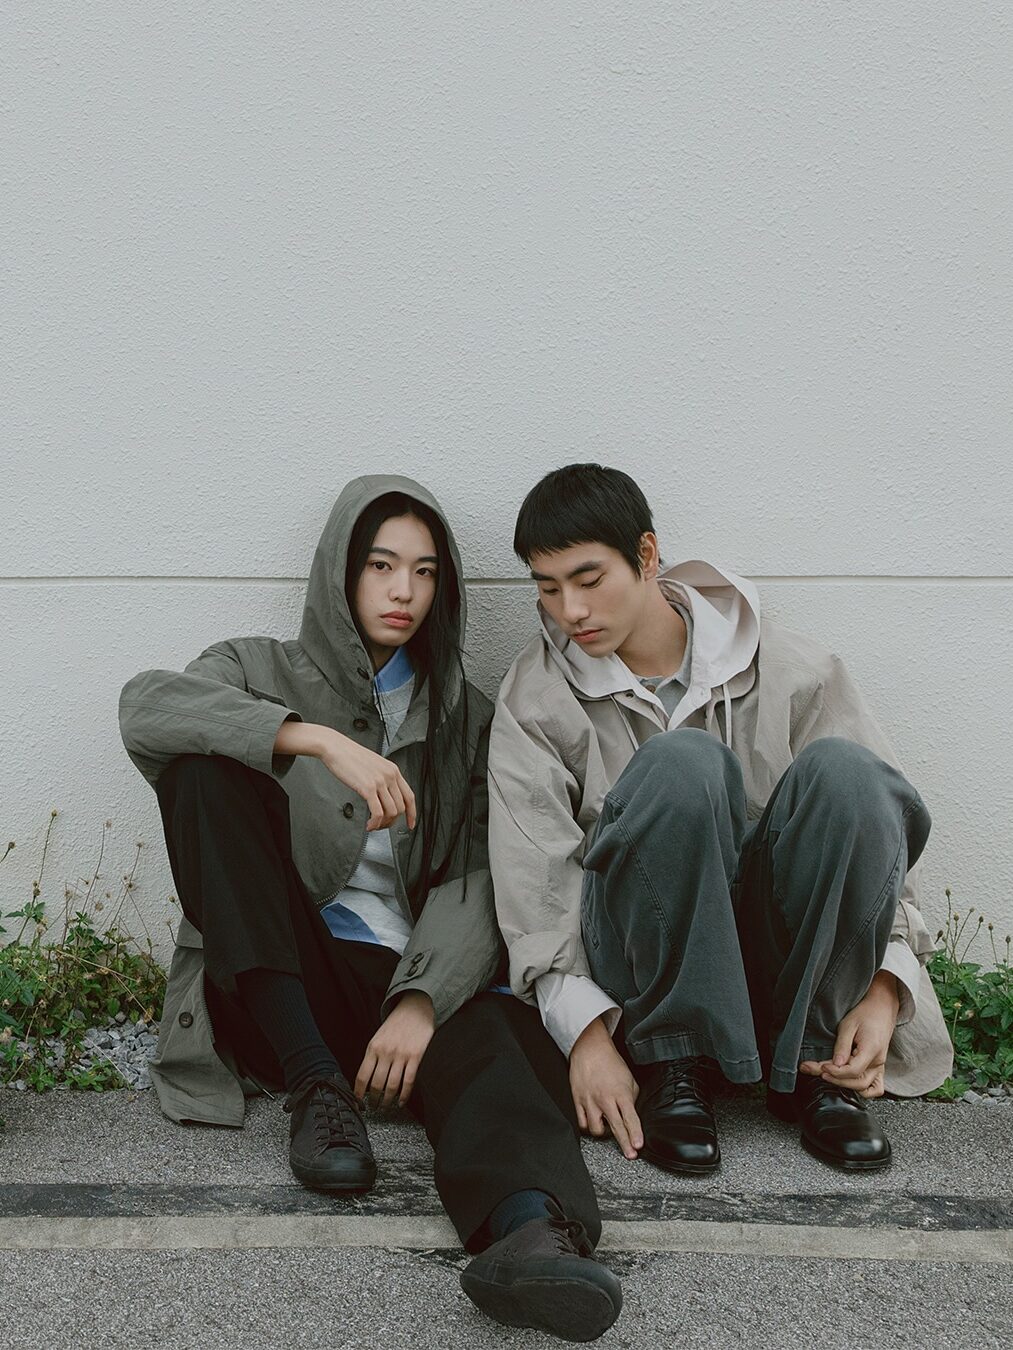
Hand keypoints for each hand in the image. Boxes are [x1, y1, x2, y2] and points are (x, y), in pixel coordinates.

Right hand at [319, 728, 416, 831]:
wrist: (336, 747)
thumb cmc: (350, 756)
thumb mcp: (374, 765)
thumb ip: (382, 778)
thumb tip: (384, 796)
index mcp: (393, 770)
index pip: (410, 796)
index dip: (412, 813)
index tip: (410, 823)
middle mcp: (390, 775)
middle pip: (401, 807)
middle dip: (392, 821)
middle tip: (382, 825)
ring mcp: (380, 781)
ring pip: (391, 812)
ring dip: (383, 824)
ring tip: (373, 825)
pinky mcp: (368, 788)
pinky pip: (378, 812)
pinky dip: (375, 823)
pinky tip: (369, 824)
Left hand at [354, 991, 434, 1107]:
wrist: (415, 1008)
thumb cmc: (397, 1023)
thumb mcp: (378, 1037)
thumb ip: (373, 1056)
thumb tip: (367, 1079)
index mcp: (373, 1047)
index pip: (362, 1076)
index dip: (358, 1093)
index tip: (358, 1103)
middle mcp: (386, 1052)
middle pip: (376, 1084)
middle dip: (374, 1100)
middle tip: (374, 1108)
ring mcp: (401, 1055)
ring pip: (392, 1086)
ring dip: (388, 1101)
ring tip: (386, 1107)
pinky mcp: (415, 1056)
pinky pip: (408, 1081)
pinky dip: (404, 1095)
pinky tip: (401, 1102)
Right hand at [569, 1017, 642, 1160]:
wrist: (590, 1049)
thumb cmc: (610, 1062)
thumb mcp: (629, 1078)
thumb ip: (632, 1098)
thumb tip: (631, 1113)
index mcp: (620, 1093)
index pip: (630, 1118)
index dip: (635, 1134)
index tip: (638, 1145)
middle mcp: (605, 1099)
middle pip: (616, 1128)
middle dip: (624, 1143)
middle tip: (630, 1154)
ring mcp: (590, 1101)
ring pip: (595, 1129)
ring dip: (603, 1133)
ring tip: (607, 1129)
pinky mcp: (578, 1100)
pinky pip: (582, 1122)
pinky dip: (588, 1126)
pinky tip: (593, 1123)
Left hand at [799, 971, 899, 1097]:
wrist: (881, 1009)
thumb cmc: (865, 1014)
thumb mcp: (848, 1025)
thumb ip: (842, 1046)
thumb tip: (835, 1064)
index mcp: (872, 1050)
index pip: (853, 1070)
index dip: (836, 1072)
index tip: (821, 1067)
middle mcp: (878, 1062)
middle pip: (858, 1082)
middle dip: (836, 1079)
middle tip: (817, 1070)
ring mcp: (879, 1066)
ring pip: (865, 1087)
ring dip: (845, 1085)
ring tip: (828, 1076)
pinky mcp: (878, 1067)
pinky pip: (875, 1088)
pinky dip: (863, 1091)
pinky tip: (847, 1084)